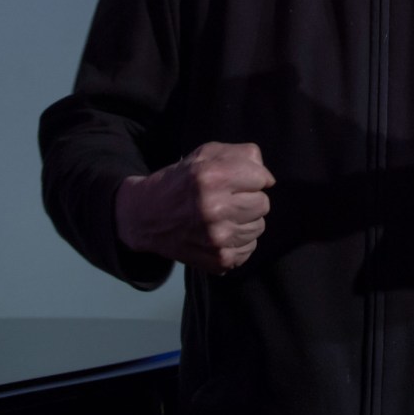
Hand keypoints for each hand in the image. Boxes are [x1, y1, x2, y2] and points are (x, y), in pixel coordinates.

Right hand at [115, 142, 274, 274]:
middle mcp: (215, 209)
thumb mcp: (206, 154)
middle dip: (250, 198)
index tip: (241, 180)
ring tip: (224, 216)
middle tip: (230, 198)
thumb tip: (268, 179)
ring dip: (246, 220)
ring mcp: (217, 238)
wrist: (145, 216)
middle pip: (263, 204)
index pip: (261, 179)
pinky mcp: (218, 260)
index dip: (253, 178)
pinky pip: (249, 248)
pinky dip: (239, 240)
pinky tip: (221, 232)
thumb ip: (243, 155)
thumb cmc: (181, 180)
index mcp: (212, 178)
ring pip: (259, 227)